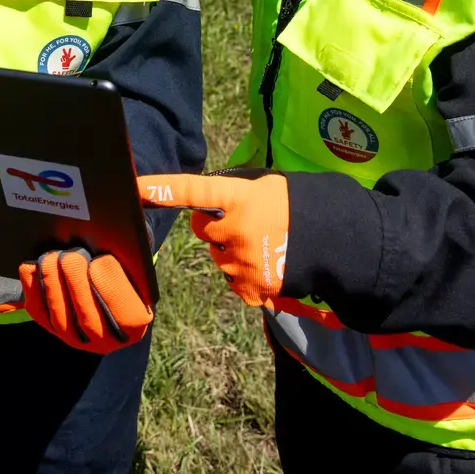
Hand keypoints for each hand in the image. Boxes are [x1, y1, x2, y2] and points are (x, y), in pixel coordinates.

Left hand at [19, 248, 153, 352]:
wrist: (97, 279)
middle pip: (90, 320)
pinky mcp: (52, 329)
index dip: (112, 288)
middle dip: (77, 284)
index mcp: (135, 324)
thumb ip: (131, 254)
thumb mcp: (133, 262)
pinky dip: (33, 290)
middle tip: (70, 256)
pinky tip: (32, 267)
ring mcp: (76, 338)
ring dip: (53, 285)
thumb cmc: (121, 266)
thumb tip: (131, 231)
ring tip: (50, 258)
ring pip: (61, 319)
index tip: (101, 260)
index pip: (128, 317)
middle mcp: (106, 340)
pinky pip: (40, 314)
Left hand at [138, 172, 288, 307]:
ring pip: (217, 256)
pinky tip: (267, 264)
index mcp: (241, 197)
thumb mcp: (269, 186)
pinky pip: (234, 281)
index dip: (162, 188)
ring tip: (262, 245)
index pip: (193, 190)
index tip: (137, 187)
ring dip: (231, 251)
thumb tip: (208, 201)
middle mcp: (235, 230)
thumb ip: (236, 192)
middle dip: (214, 225)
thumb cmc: (302, 207)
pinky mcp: (250, 287)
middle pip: (202, 229)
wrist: (338, 243)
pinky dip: (245, 275)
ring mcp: (241, 262)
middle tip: (242, 222)